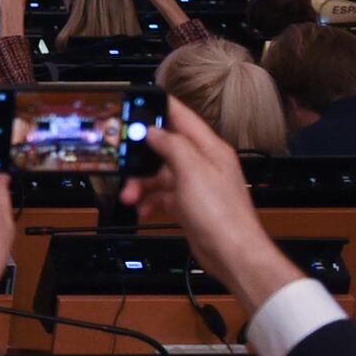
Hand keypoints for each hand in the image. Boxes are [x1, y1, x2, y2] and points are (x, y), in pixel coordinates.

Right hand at [123, 97, 301, 314]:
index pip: (182, 116)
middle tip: (123, 160)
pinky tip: (143, 207)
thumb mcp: (192, 171)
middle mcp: (204, 164)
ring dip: (141, 182)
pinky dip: (149, 200)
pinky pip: (162, 195)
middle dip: (141, 155)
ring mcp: (196, 185)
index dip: (159, 106)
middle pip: (165, 147)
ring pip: (160, 173)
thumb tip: (152, 130)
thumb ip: (172, 145)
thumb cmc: (222, 215)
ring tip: (130, 195)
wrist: (231, 253)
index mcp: (209, 149)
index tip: (136, 102)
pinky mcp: (189, 204)